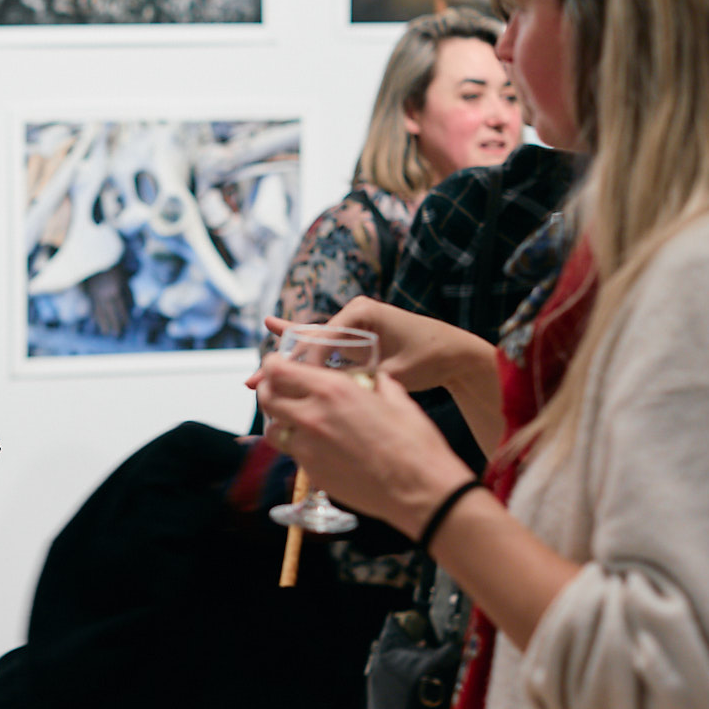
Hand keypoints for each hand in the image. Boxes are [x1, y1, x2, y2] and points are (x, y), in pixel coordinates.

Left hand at [249, 355, 472, 535]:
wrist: (419, 490)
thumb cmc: (414, 443)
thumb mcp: (396, 399)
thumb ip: (376, 383)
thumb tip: (374, 378)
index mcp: (332, 390)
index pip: (278, 371)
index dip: (272, 366)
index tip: (275, 365)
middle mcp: (312, 416)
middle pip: (267, 398)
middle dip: (268, 391)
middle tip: (278, 390)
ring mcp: (308, 449)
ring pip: (272, 430)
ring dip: (279, 422)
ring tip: (297, 421)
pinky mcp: (312, 473)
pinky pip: (294, 455)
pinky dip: (300, 448)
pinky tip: (321, 447)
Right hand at [266, 296, 489, 394]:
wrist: (454, 352)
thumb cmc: (429, 359)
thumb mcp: (392, 372)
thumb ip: (358, 379)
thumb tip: (325, 395)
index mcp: (360, 313)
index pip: (320, 340)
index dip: (302, 366)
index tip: (289, 389)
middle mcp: (352, 313)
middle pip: (308, 342)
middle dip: (283, 366)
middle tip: (254, 383)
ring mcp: (352, 323)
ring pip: (311, 345)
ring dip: (287, 364)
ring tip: (254, 377)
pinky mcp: (354, 335)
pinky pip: (323, 344)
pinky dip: (302, 348)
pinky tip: (272, 326)